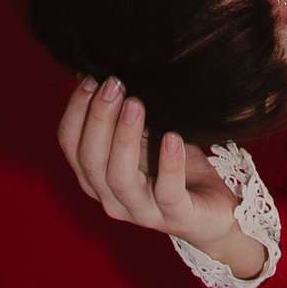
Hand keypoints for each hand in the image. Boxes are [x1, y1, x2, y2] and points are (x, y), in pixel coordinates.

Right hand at [56, 75, 264, 277]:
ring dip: (124, 137)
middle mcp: (113, 198)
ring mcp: (143, 212)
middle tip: (114, 84)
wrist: (215, 210)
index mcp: (98, 178)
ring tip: (136, 103)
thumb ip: (123, 114)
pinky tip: (172, 137)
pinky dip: (169, 165)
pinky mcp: (178, 217)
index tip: (92, 77)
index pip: (71, 146)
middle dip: (99, 118)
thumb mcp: (146, 135)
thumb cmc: (174, 166)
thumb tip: (104, 69)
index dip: (76, 111)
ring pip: (120, 178)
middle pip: (91, 160)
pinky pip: (168, 194)